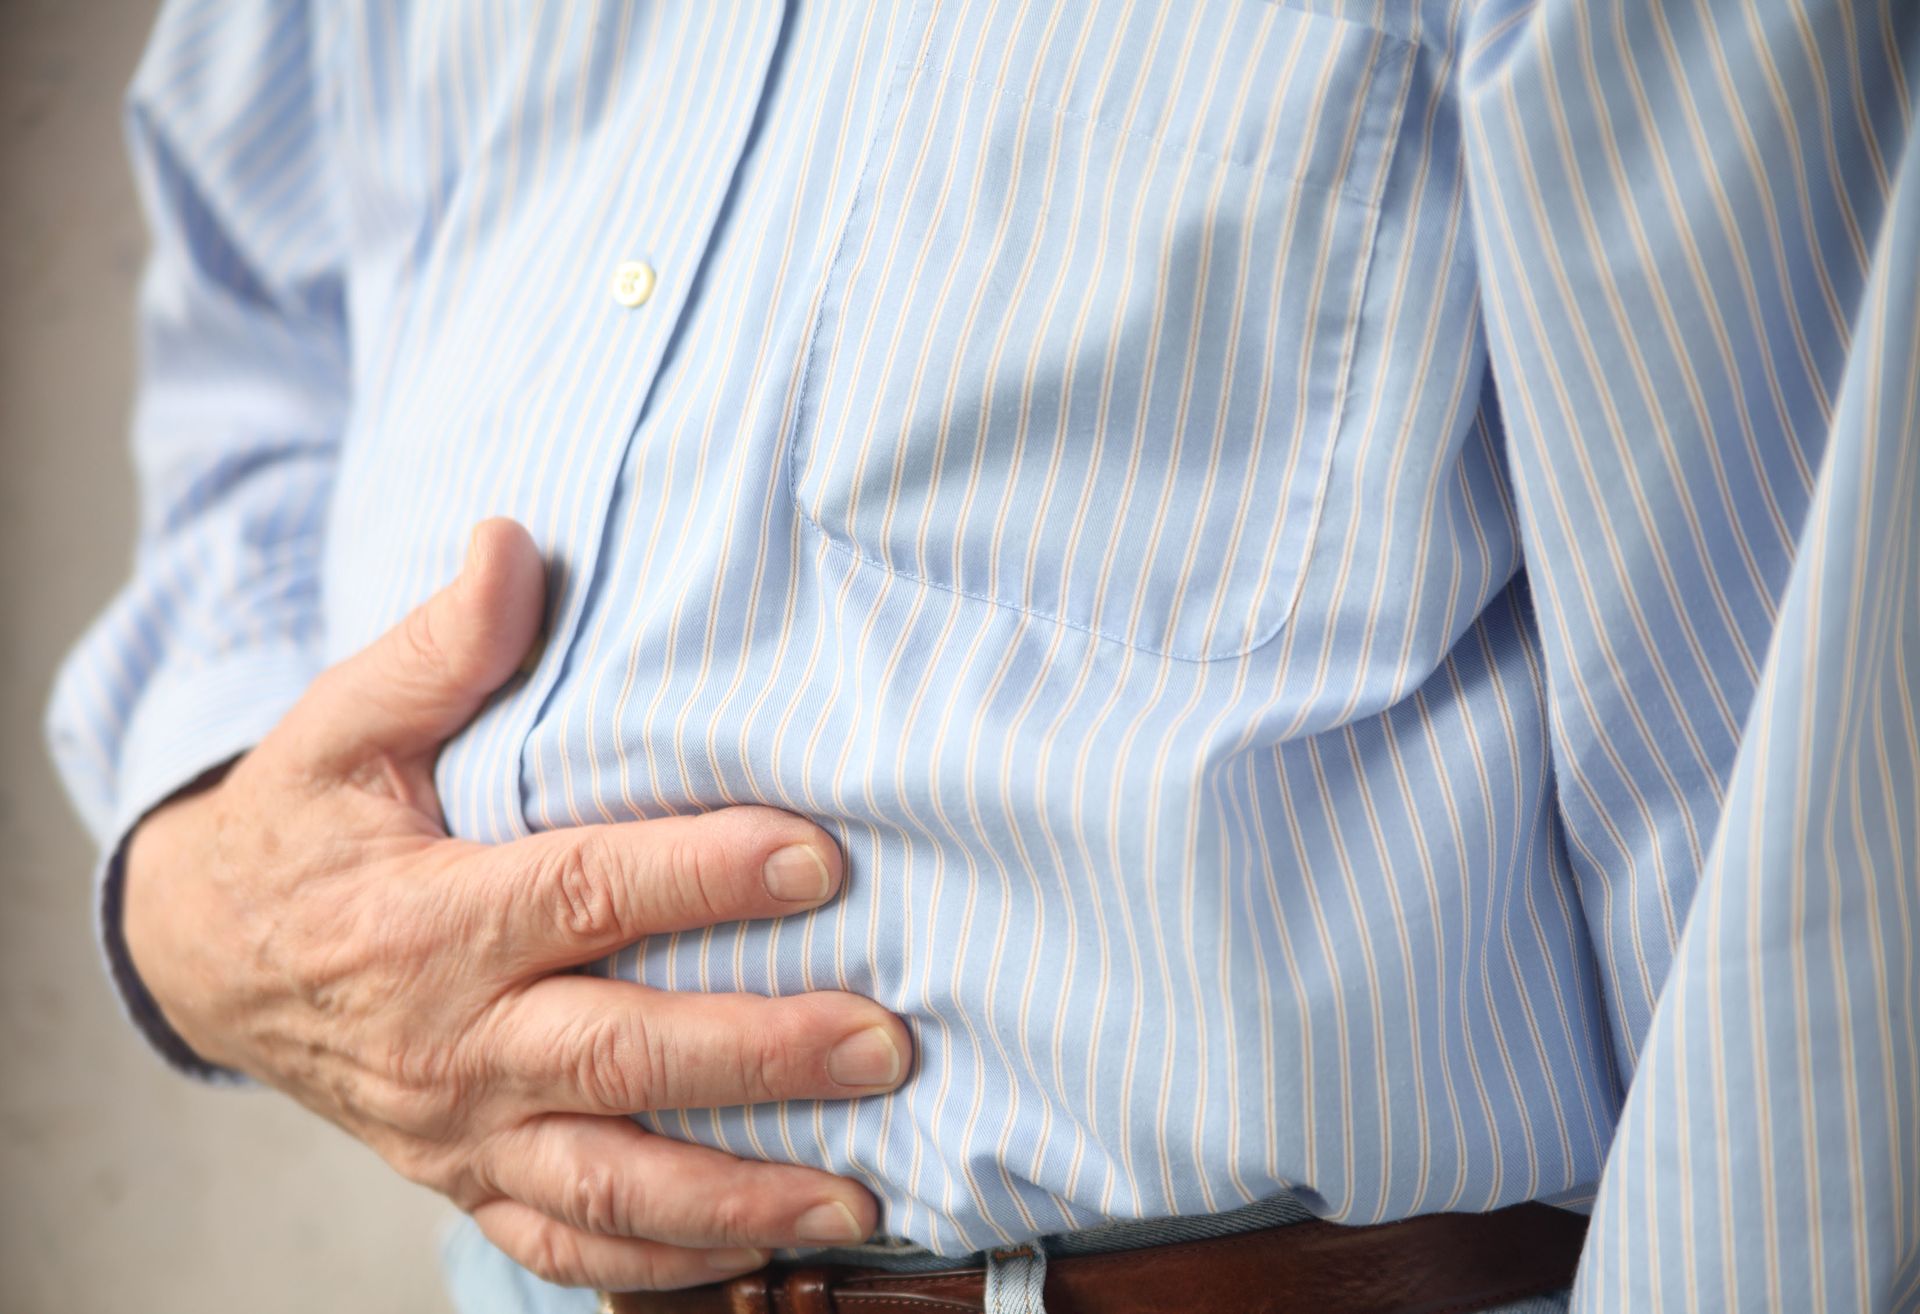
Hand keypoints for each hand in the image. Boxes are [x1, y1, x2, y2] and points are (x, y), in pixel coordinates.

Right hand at [122, 519, 910, 1290]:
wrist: (208, 960)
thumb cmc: (299, 834)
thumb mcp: (339, 730)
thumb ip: (435, 647)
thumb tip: (515, 544)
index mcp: (429, 919)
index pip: (586, 894)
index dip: (704, 876)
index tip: (819, 857)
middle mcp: (452, 1040)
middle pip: (623, 1054)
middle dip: (762, 1052)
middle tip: (886, 1038)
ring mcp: (462, 1128)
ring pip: (611, 1178)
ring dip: (739, 1193)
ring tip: (860, 1193)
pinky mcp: (468, 1178)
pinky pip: (565, 1241)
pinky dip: (663, 1262)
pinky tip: (762, 1255)